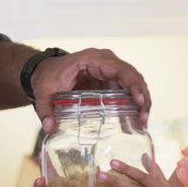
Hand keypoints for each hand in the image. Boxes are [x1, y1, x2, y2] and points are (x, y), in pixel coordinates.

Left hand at [30, 47, 150, 132]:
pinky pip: (126, 90)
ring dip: (140, 101)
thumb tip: (50, 127)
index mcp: (92, 59)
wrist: (45, 71)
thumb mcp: (43, 92)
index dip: (133, 83)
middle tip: (144, 118)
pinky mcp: (109, 81)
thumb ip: (45, 109)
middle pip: (132, 76)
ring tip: (142, 122)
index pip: (119, 68)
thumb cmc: (47, 76)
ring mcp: (109, 71)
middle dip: (142, 96)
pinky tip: (135, 120)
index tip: (139, 100)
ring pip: (133, 83)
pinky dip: (132, 104)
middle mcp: (105, 62)